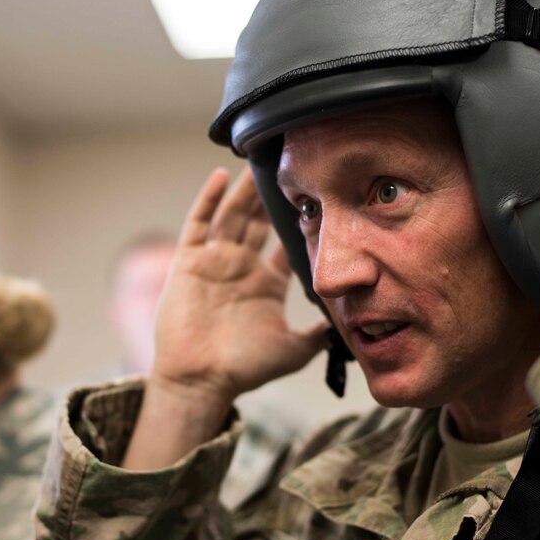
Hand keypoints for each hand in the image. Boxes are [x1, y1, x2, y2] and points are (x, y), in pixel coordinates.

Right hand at [121, 167, 326, 470]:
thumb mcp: (294, 349)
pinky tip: (221, 176)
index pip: (287, 243)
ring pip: (233, 215)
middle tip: (292, 165)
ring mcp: (214, 261)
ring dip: (246, 189)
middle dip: (274, 195)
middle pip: (261, 221)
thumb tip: (350, 322)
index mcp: (267, 284)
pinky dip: (209, 199)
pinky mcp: (189, 261)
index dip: (301, 221)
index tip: (320, 195)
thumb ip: (320, 333)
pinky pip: (199, 223)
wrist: (201, 380)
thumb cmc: (245, 368)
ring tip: (260, 160)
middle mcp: (242, 267)